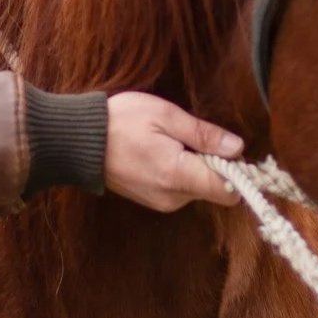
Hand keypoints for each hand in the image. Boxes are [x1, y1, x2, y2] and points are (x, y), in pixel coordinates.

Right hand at [103, 94, 245, 211]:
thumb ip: (203, 134)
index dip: (239, 173)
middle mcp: (172, 197)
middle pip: (215, 189)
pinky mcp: (152, 201)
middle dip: (213, 164)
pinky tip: (160, 152)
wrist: (78, 143)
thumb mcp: (165, 115)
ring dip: (194, 167)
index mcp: (177, 175)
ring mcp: (161, 202)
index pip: (228, 191)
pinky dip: (180, 172)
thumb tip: (238, 148)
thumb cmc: (120, 122)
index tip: (231, 151)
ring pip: (197, 188)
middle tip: (191, 136)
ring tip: (169, 141)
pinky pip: (180, 189)